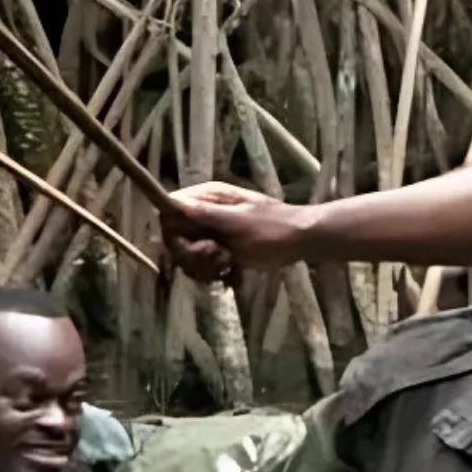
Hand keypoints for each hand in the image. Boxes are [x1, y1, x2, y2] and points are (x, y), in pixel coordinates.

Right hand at [160, 182, 314, 281]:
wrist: (302, 240)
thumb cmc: (273, 228)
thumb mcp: (238, 222)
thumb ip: (205, 215)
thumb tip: (172, 203)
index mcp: (207, 198)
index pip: (168, 212)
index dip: (174, 233)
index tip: (193, 245)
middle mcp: (205, 213)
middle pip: (175, 238)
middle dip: (192, 254)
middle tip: (218, 257)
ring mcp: (213, 232)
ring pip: (187, 255)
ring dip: (203, 267)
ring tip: (228, 265)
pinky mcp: (221, 249)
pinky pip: (203, 265)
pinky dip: (213, 273)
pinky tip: (231, 274)